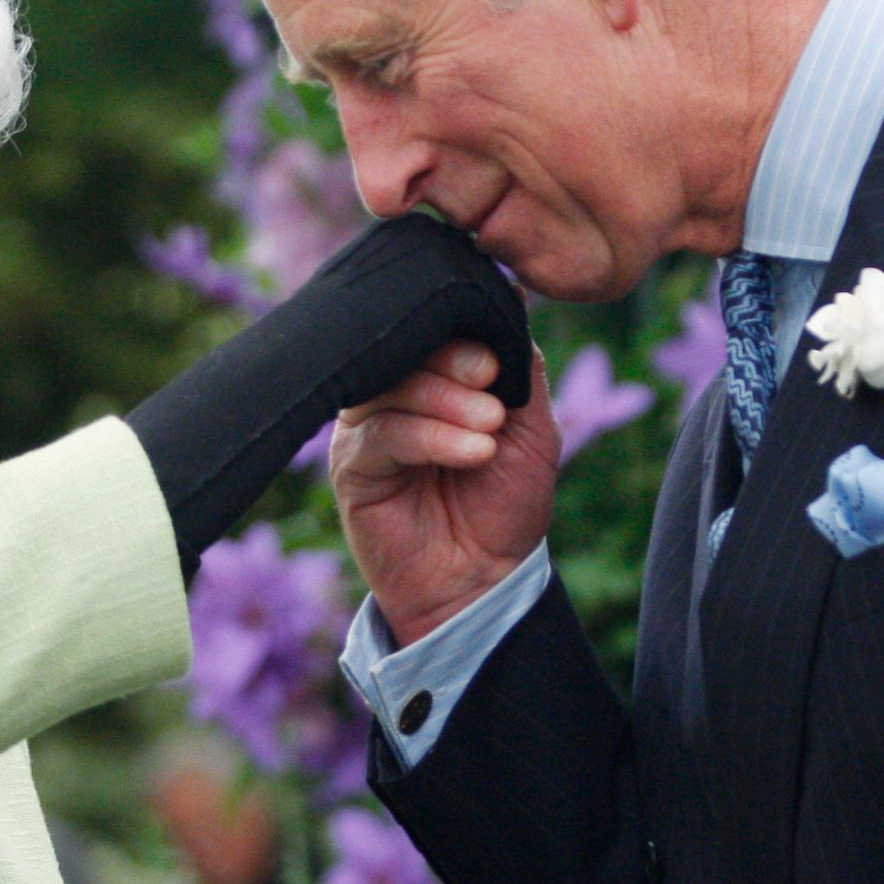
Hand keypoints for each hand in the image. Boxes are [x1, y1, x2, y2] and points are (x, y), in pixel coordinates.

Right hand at [331, 343, 561, 642]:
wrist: (484, 579)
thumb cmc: (505, 502)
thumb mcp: (532, 426)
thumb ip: (520, 365)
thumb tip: (506, 304)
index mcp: (432, 375)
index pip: (431, 327)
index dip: (461, 332)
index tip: (496, 362)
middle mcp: (393, 393)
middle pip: (405, 348)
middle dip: (454, 362)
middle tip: (492, 386)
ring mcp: (366, 427)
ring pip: (393, 386)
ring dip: (448, 402)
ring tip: (489, 430)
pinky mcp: (350, 466)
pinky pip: (382, 434)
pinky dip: (430, 437)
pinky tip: (471, 452)